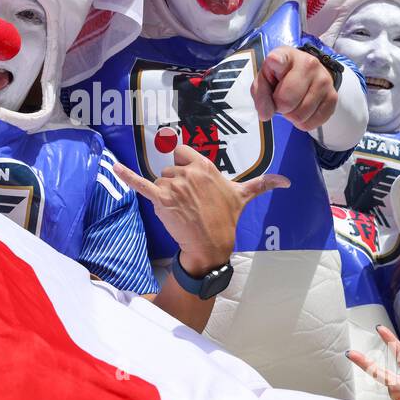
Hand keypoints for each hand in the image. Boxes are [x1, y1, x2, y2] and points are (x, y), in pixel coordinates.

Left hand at [112, 141, 287, 272]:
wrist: (211, 245)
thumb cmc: (226, 219)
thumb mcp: (243, 197)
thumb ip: (263, 184)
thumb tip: (287, 181)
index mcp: (205, 166)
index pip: (182, 153)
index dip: (184, 167)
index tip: (192, 182)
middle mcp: (189, 172)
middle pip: (169, 169)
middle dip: (175, 184)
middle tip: (189, 203)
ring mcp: (174, 185)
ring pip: (159, 180)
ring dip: (165, 194)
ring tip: (180, 210)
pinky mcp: (160, 198)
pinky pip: (140, 183)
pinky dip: (126, 175)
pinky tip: (113, 166)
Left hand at [250, 46, 337, 131]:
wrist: (309, 72)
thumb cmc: (282, 76)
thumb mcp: (265, 79)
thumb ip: (260, 95)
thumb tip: (266, 114)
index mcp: (286, 56)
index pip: (280, 59)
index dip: (276, 61)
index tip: (274, 60)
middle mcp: (308, 64)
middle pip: (286, 101)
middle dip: (280, 106)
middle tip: (282, 98)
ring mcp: (323, 80)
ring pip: (299, 115)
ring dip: (292, 115)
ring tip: (294, 102)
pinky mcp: (333, 97)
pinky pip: (311, 123)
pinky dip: (304, 122)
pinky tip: (303, 108)